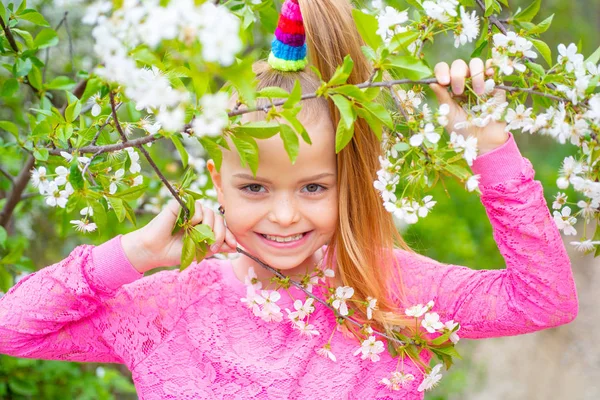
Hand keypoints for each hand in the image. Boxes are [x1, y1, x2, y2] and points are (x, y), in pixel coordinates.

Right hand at [122, 200, 237, 272]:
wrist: (155, 251)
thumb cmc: (175, 252)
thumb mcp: (200, 252)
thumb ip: (217, 247)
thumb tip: (235, 246)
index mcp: (204, 227)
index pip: (222, 226)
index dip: (229, 235)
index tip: (234, 245)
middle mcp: (199, 217)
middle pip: (219, 219)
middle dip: (220, 234)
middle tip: (213, 246)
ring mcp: (190, 210)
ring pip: (210, 213)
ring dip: (207, 227)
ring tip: (196, 237)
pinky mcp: (181, 204)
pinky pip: (197, 207)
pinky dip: (196, 217)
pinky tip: (186, 225)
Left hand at [429, 58, 509, 154]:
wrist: (483, 139)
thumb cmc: (462, 129)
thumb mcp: (449, 114)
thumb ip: (442, 97)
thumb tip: (431, 82)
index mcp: (449, 87)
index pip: (443, 70)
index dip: (442, 71)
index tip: (444, 82)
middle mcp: (463, 81)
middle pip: (458, 65)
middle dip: (457, 75)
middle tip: (459, 92)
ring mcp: (479, 81)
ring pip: (475, 64)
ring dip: (475, 75)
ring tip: (478, 92)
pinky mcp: (494, 84)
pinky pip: (492, 68)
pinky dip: (490, 68)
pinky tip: (488, 75)